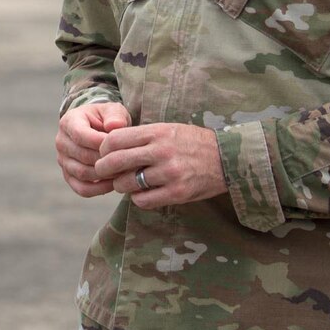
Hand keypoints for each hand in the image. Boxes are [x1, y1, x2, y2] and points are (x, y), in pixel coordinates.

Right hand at [56, 100, 130, 196]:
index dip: (101, 143)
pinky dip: (99, 189)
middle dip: (106, 160)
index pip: (81, 135)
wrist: (97, 128)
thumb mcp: (113, 111)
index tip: (121, 145)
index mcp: (69, 122)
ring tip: (122, 172)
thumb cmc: (106, 119)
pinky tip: (114, 184)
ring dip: (104, 175)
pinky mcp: (68, 176)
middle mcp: (61, 142)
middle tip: (126, 162)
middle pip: (83, 156)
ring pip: (82, 173)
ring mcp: (63, 160)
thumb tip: (114, 126)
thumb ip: (115, 115)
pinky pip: (82, 188)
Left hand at [92, 124, 226, 209]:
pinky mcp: (177, 193)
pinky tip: (142, 193)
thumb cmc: (193, 142)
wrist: (227, 158)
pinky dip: (137, 198)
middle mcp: (161, 152)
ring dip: (121, 185)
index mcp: (157, 132)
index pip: (115, 139)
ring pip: (127, 183)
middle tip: (103, 171)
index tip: (104, 153)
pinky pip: (143, 200)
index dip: (104, 148)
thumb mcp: (168, 129)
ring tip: (126, 183)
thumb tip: (110, 146)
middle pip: (115, 161)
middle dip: (103, 168)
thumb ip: (142, 136)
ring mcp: (170, 173)